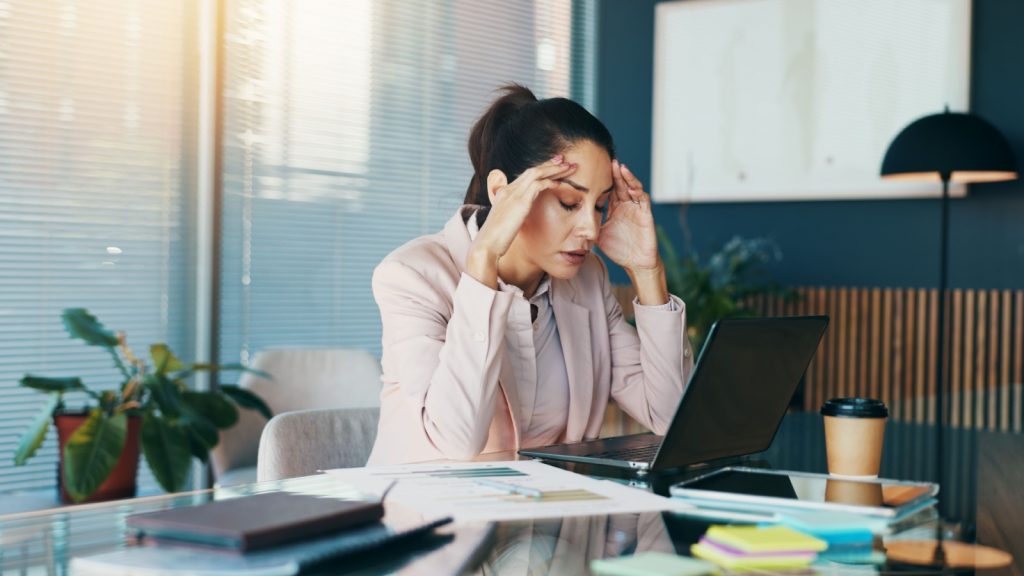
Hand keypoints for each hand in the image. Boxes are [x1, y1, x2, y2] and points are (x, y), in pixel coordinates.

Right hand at [466, 156, 576, 287]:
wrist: (487, 245)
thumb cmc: (495, 239)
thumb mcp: (505, 223)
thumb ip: (512, 215)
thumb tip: (518, 217)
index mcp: (504, 194)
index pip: (524, 176)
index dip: (539, 170)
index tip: (552, 167)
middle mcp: (508, 190)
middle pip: (531, 170)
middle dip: (549, 164)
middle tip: (563, 159)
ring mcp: (513, 194)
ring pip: (537, 173)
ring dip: (554, 169)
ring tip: (568, 167)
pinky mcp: (520, 202)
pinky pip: (539, 185)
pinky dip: (551, 182)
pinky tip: (561, 183)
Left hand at [597, 160, 659, 272]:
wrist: (636, 264)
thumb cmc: (619, 250)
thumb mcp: (599, 235)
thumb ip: (588, 225)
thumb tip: (569, 221)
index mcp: (614, 209)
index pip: (607, 190)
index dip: (601, 179)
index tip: (591, 169)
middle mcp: (625, 205)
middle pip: (620, 184)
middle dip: (614, 172)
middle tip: (606, 159)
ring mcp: (636, 208)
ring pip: (632, 187)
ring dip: (626, 177)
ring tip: (619, 166)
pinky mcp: (646, 214)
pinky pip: (642, 199)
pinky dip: (637, 191)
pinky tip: (630, 185)